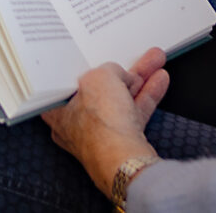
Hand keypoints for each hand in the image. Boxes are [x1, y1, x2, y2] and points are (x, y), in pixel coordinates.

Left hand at [43, 48, 168, 194]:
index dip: (82, 66)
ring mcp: (100, 134)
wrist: (125, 161)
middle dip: (121, 70)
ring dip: (139, 79)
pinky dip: (146, 96)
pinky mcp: (122, 142)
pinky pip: (134, 113)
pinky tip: (159, 81)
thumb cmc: (100, 125)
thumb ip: (108, 69)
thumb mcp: (100, 77)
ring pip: (120, 100)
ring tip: (155, 60)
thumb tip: (119, 74)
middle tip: (131, 54)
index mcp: (57, 110)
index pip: (66, 82)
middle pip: (99, 89)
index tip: (94, 56)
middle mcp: (76, 124)